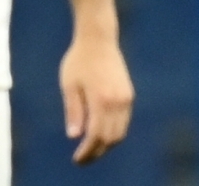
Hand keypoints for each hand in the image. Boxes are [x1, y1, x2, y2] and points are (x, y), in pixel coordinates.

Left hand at [61, 30, 134, 162]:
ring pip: (120, 132)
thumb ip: (73, 111)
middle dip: (97, 152)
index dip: (88, 152)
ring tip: (91, 148)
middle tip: (82, 158)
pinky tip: (101, 132)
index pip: (96, 136)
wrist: (98, 39)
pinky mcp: (129, 95)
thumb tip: (74, 136)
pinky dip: (114, 132)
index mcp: (101, 100)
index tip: (77, 159)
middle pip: (111, 139)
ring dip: (107, 144)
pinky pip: (124, 121)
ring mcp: (126, 99)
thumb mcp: (69, 85)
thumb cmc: (79, 60)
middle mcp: (117, 102)